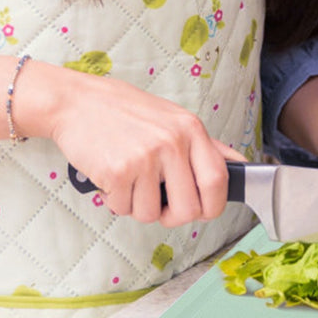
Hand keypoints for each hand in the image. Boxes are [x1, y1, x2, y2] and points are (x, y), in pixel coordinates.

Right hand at [39, 63, 244, 227]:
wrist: (78, 102)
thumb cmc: (126, 112)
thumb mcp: (174, 119)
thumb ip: (207, 145)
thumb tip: (238, 164)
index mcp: (191, 129)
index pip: (218, 180)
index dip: (213, 205)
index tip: (203, 210)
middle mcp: (172, 142)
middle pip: (188, 209)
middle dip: (173, 216)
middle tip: (159, 203)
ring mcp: (145, 157)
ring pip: (152, 214)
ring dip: (139, 206)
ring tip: (131, 180)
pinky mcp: (118, 172)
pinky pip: (124, 209)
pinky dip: (117, 201)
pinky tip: (113, 177)